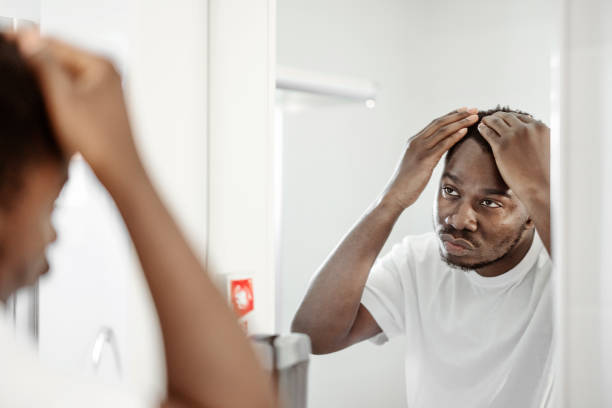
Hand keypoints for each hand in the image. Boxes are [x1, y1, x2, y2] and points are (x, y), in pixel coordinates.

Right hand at [13, 31, 139, 176]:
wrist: (119, 171)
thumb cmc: (96, 139)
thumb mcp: (62, 98)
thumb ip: (44, 65)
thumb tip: (27, 35)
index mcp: (102, 64)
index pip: (54, 43)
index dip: (23, 42)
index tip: (1, 41)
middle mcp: (108, 72)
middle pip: (60, 57)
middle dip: (33, 59)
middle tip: (5, 61)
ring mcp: (107, 88)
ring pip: (65, 74)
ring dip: (42, 76)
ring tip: (17, 79)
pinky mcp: (102, 104)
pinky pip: (73, 89)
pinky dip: (55, 91)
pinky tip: (38, 98)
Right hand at [382, 108, 478, 208]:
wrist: (395, 194)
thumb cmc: (407, 183)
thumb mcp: (416, 164)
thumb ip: (426, 155)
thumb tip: (438, 153)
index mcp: (414, 141)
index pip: (435, 123)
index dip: (451, 115)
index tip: (465, 110)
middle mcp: (416, 142)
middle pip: (440, 123)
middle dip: (459, 115)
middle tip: (474, 109)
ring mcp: (420, 149)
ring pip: (443, 131)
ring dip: (460, 122)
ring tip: (474, 117)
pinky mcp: (424, 159)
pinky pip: (442, 145)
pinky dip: (454, 136)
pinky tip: (465, 131)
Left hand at [478, 112, 550, 253]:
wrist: (540, 186)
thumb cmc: (545, 173)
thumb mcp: (548, 149)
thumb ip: (540, 139)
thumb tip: (535, 138)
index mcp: (540, 127)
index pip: (521, 117)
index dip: (511, 118)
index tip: (505, 119)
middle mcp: (526, 128)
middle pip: (508, 117)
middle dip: (498, 116)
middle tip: (491, 118)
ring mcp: (513, 136)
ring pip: (496, 121)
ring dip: (489, 120)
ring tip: (483, 121)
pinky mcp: (501, 146)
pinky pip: (488, 132)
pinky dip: (483, 128)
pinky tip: (480, 129)